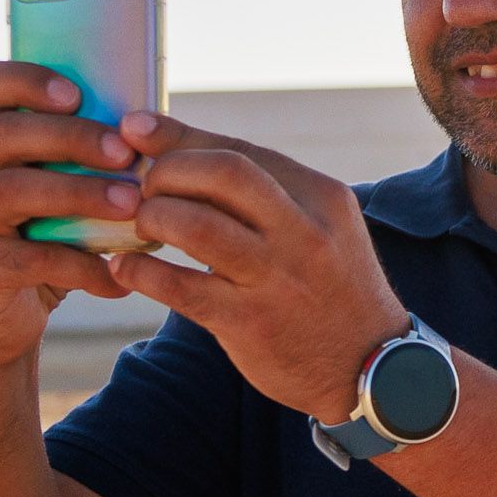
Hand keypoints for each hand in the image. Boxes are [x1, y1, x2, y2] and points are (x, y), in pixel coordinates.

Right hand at [0, 62, 137, 369]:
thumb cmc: (39, 242)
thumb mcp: (52, 193)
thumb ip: (77, 159)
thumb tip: (153, 129)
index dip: (25, 79)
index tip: (77, 93)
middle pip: (5, 135)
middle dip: (72, 138)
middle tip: (126, 154)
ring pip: (13, 191)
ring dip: (80, 194)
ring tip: (132, 206)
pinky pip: (29, 258)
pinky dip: (81, 265)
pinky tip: (118, 276)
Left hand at [111, 114, 412, 424]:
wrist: (371, 366)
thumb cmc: (330, 288)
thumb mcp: (322, 228)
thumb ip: (271, 194)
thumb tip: (190, 153)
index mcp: (321, 197)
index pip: (242, 150)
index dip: (180, 136)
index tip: (135, 129)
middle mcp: (304, 231)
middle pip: (223, 173)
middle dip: (167, 170)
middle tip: (142, 187)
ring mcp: (278, 277)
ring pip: (197, 226)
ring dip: (152, 217)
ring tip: (140, 226)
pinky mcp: (251, 322)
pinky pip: (181, 288)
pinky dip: (142, 273)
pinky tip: (125, 269)